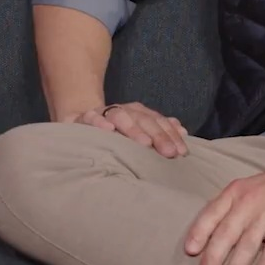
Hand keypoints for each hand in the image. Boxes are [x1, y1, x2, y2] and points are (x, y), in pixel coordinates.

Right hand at [71, 101, 188, 157]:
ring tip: (145, 143)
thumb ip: (160, 130)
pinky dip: (100, 122)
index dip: (171, 136)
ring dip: (134, 129)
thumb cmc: (115, 132)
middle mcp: (125, 111)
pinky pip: (92, 118)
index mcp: (140, 114)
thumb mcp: (138, 131)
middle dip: (158, 135)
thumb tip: (183, 132)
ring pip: (121, 116)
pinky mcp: (85, 117)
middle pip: (144, 120)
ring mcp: (105, 113)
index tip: (182, 152)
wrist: (81, 119)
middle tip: (169, 152)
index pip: (159, 122)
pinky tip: (108, 130)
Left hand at [184, 156, 264, 264]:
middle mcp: (248, 201)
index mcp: (236, 191)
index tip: (189, 252)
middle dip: (212, 259)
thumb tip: (216, 230)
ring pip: (247, 245)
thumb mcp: (253, 187)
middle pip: (225, 234)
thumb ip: (234, 205)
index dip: (199, 233)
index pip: (211, 214)